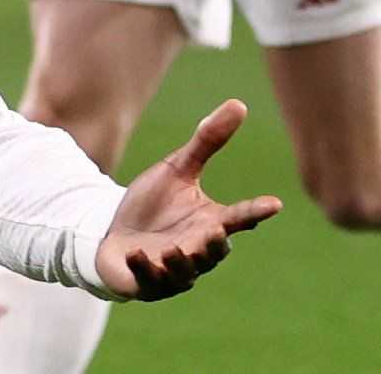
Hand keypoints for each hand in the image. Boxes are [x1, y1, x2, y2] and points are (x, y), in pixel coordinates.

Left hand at [94, 100, 281, 300]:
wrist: (111, 230)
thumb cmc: (151, 203)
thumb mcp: (177, 168)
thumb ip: (207, 142)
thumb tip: (239, 104)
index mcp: (210, 222)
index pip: (240, 217)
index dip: (256, 210)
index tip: (274, 203)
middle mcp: (197, 249)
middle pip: (215, 251)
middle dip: (215, 245)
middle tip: (214, 232)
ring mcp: (173, 269)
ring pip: (186, 272)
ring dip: (182, 262)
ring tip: (173, 249)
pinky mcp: (147, 281)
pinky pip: (151, 281)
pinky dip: (145, 269)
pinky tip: (136, 254)